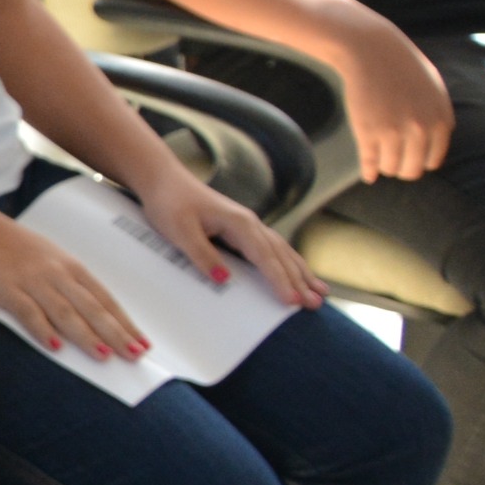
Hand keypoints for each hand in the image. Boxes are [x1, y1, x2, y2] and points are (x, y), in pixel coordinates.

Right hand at [0, 213, 148, 360]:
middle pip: (91, 308)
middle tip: (134, 355)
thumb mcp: (49, 257)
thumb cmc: (11, 244)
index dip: (125, 322)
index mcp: (70, 266)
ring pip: (65, 312)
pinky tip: (55, 346)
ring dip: (86, 335)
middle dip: (115, 333)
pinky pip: (28, 312)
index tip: (142, 343)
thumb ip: (69, 282)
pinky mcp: (6, 289)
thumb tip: (92, 312)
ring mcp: (32, 281)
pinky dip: (43, 330)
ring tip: (103, 355)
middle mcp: (56, 274)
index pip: (105, 299)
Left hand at [130, 165, 322, 311]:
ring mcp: (248, 225)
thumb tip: (224, 279)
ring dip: (301, 273)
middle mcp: (250, 223)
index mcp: (239, 223)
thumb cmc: (170, 203)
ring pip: (281, 252)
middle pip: (280, 256)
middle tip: (315, 305)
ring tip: (320, 294)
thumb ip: (202, 255)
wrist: (163, 180)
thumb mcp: (179, 231)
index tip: (292, 301)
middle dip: (299, 281)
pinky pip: (272, 249)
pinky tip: (299, 273)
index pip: (265, 257)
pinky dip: (289, 263)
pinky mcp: (242, 229)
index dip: (280, 280)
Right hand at [339, 19, 453, 180]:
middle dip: (402, 168)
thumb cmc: (403, 67)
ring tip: (379, 158)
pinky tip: (367, 174)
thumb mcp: (434, 92)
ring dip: (385, 166)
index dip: (419, 160)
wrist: (372, 50)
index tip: (408, 157)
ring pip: (391, 168)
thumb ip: (437, 119)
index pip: (433, 160)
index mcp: (440, 121)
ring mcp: (393, 132)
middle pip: (412, 170)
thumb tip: (432, 149)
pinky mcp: (368, 132)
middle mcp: (420, 130)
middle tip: (393, 161)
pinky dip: (368, 172)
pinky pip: (369, 162)